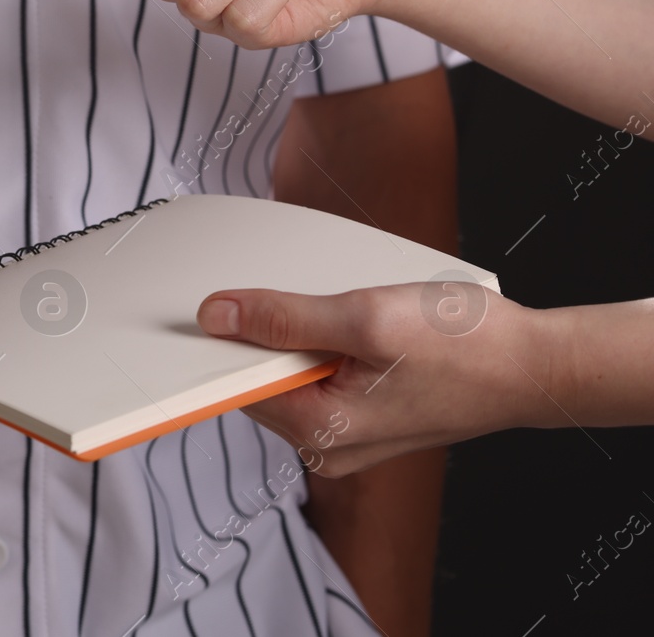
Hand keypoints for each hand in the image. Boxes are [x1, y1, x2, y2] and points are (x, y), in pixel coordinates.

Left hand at [195, 282, 551, 475]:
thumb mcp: (367, 318)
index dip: (214, 344)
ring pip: (289, 373)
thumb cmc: (468, 346)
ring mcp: (345, 434)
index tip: (199, 307)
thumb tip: (217, 315)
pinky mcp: (362, 414)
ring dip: (296, 332)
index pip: (234, 387)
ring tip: (335, 305)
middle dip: (262, 332)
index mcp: (320, 432)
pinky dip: (321, 342)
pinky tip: (347, 318)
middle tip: (284, 290)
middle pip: (258, 379)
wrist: (536, 366)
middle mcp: (326, 445)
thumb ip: (286, 317)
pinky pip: (318, 375)